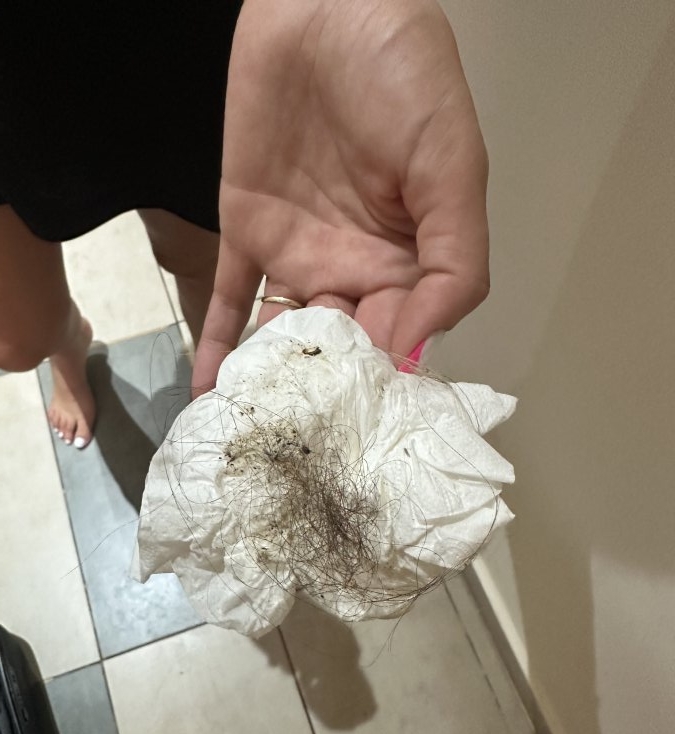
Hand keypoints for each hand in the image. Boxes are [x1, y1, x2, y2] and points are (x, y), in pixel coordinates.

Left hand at [192, 0, 488, 396]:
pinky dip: (219, 343)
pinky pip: (232, 297)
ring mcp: (301, 252)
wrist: (325, 5)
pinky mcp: (248, 230)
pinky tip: (210, 393)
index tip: (361, 415)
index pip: (403, 339)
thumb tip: (414, 348)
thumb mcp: (454, 168)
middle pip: (340, 347)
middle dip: (322, 393)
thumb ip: (453, 262)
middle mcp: (358, 267)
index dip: (383, 376)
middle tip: (299, 444)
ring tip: (251, 435)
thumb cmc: (404, 79)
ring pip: (284, 333)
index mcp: (413, 261)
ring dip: (269, 381)